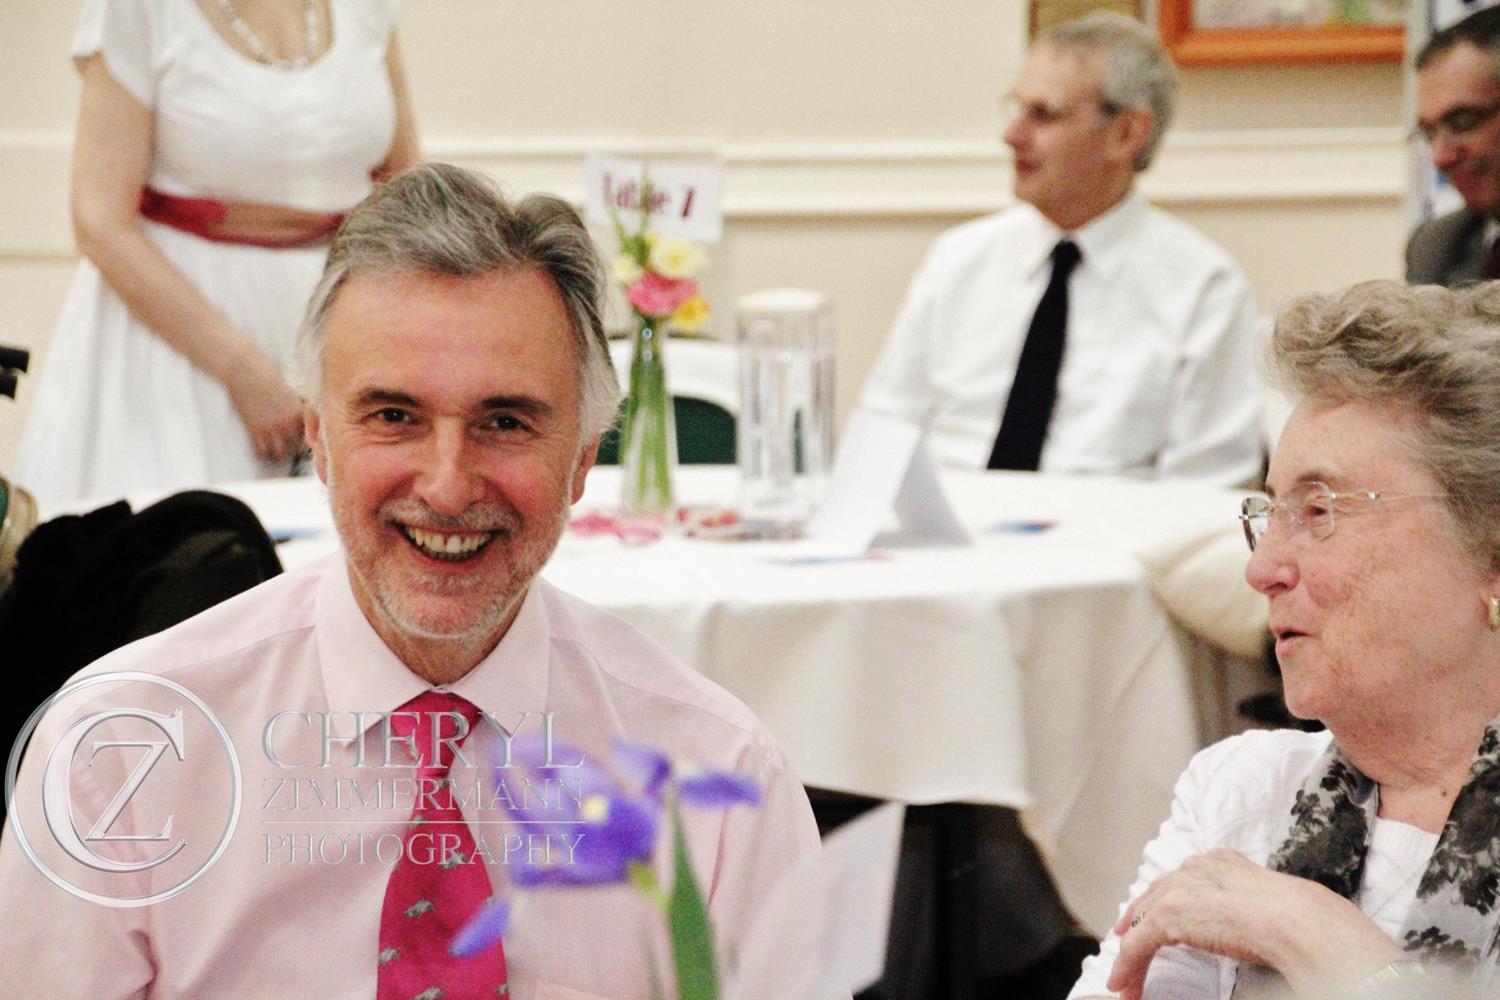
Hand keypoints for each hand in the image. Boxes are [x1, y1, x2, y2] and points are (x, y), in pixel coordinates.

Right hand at [223, 350, 305, 464]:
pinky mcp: (255, 430)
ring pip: (281, 453)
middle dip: (295, 448)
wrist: (244, 369)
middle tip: (290, 448)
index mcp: (301, 411)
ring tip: (277, 451)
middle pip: (299, 447)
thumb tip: (306, 410)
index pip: (312, 434)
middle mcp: (289, 422)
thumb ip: (300, 402)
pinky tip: (263, 450)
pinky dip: (263, 454)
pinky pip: (262, 452)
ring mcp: (272, 428)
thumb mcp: (291, 387)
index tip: (305, 441)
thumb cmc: (267, 372)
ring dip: (280, 454)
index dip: (309, 439)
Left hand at [1107, 849, 1400, 999]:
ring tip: (1125, 981)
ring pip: (1142, 925)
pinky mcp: (1167, 915)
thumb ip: (1240, 908)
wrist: (1296, 921)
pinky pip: (1137, 945)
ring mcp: (1179, 889)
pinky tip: (1124, 984)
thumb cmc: (1295, 921)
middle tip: (1125, 942)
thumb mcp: (1261, 907)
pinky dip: (1128, 967)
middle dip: (1136, 923)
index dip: (1160, 903)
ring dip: (1131, 956)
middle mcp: (1194, 869)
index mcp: (1219, 863)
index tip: (1148, 919)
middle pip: (1153, 898)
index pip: (1178, 883)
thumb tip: (1239, 929)